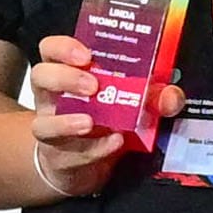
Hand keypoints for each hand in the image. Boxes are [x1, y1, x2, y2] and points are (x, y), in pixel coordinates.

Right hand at [13, 40, 144, 195]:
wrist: (85, 164)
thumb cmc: (105, 121)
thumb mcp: (131, 103)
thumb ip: (155, 97)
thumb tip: (172, 97)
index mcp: (66, 74)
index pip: (50, 49)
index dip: (63, 47)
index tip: (86, 54)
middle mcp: (52, 100)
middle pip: (41, 78)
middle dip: (65, 78)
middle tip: (92, 85)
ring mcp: (52, 131)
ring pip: (42, 123)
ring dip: (67, 122)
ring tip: (91, 122)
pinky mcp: (59, 159)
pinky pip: (69, 154)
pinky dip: (94, 149)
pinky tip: (114, 143)